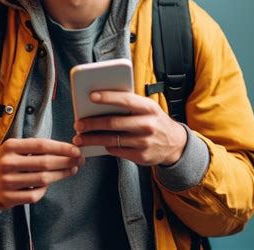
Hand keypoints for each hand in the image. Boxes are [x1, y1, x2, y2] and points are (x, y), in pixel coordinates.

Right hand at [0, 138, 83, 209]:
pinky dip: (44, 190)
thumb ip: (34, 148)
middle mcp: (8, 163)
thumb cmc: (5, 162)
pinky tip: (48, 184)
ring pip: (42, 179)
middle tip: (79, 161)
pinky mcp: (7, 198)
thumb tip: (65, 149)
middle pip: (44, 163)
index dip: (61, 147)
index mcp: (10, 146)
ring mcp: (7, 182)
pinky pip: (34, 195)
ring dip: (60, 175)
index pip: (41, 145)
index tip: (76, 150)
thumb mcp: (14, 148)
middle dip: (66, 162)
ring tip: (71, 170)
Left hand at [72, 91, 186, 165]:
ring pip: (111, 140)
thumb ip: (130, 104)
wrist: (175, 144)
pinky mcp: (141, 156)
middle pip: (113, 123)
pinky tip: (96, 144)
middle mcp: (147, 125)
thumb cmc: (154, 120)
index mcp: (149, 108)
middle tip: (78, 124)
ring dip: (92, 139)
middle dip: (92, 123)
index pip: (125, 100)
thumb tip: (100, 100)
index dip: (108, 97)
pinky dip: (104, 146)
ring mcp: (144, 142)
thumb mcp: (148, 108)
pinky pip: (116, 151)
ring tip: (79, 138)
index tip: (91, 96)